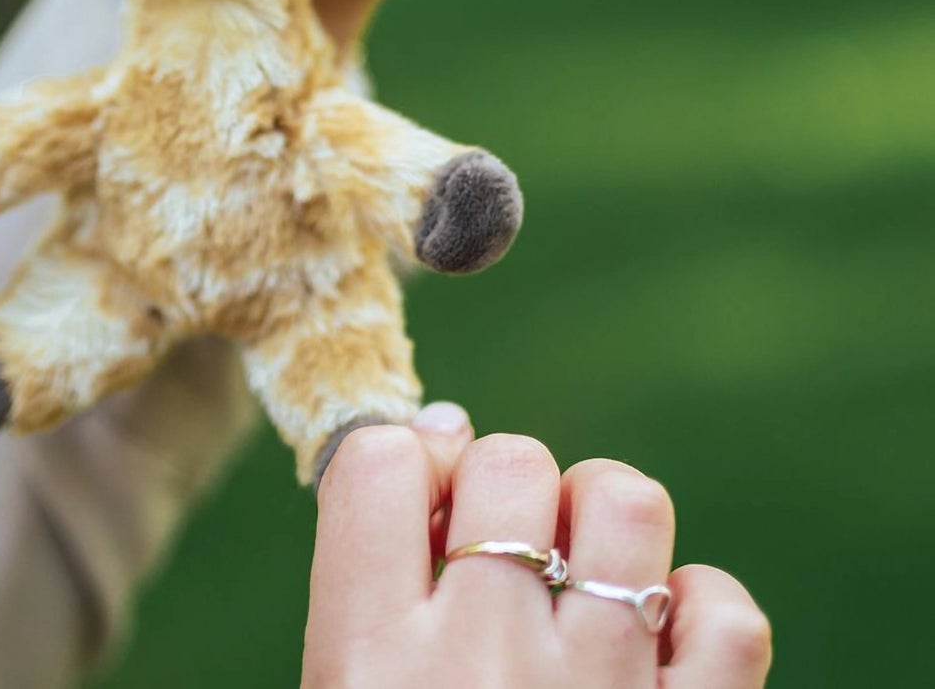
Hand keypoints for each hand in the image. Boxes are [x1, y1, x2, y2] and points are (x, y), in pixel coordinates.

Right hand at [305, 411, 771, 687]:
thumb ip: (370, 576)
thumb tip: (445, 428)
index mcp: (369, 664)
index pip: (379, 460)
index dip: (405, 458)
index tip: (423, 499)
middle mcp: (484, 667)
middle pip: (508, 460)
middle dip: (505, 486)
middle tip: (500, 555)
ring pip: (622, 501)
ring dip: (600, 515)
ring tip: (579, 567)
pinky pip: (724, 611)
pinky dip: (696, 607)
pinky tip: (654, 638)